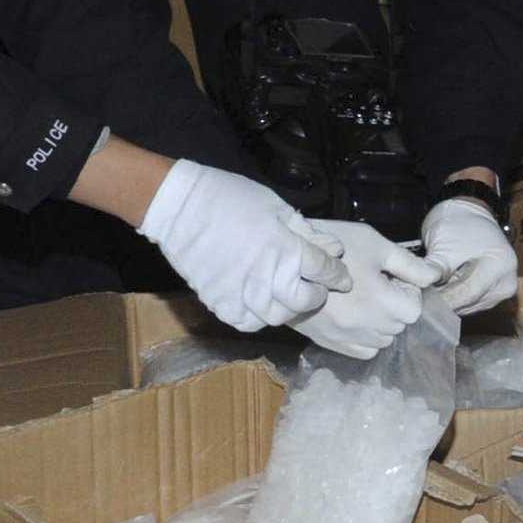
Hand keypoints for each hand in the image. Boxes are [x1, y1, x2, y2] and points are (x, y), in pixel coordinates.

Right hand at [139, 160, 344, 330]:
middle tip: (314, 287)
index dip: (337, 276)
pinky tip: (260, 302)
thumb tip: (332, 248)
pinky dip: (259, 317)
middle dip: (316, 295)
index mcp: (286, 249)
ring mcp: (243, 295)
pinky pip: (249, 323)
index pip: (324, 271)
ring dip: (289, 307)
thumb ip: (304, 231)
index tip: (342, 279)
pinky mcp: (221, 304)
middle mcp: (268, 277)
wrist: (179, 209)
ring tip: (287, 294)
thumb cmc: (230, 199)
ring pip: (279, 317)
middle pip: (306, 301)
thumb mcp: (275, 206)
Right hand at [292, 219, 445, 359]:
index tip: (389, 276)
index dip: (407, 290)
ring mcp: (348, 338)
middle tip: (375, 284)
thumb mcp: (376, 246)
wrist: (286, 261)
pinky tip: (355, 317)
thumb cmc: (335, 246)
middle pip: (400, 325)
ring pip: (384, 340)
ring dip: (382, 323)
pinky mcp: (332, 344)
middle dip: (395, 305)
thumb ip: (410, 266)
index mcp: (381, 302)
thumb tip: (437, 277)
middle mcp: (367, 326)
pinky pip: (364, 351)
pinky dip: (367, 337)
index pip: (414, 309)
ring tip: (364, 300)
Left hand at [420, 195, 518, 313]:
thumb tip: (421, 292)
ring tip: (430, 291)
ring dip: (449, 301)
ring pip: (469, 306)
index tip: (421, 301)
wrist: (470, 214)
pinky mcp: (493, 295)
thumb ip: (435, 270)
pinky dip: (455, 298)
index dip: (442, 298)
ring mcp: (502, 290)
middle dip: (444, 300)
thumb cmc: (458, 222)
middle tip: (421, 298)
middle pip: (470, 301)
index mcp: (500, 265)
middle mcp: (506, 282)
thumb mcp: (444, 243)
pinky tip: (443, 289)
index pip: (468, 292)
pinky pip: (471, 303)